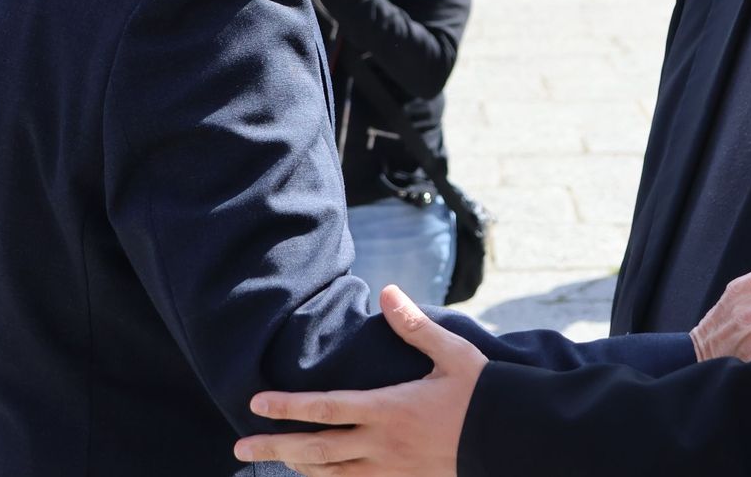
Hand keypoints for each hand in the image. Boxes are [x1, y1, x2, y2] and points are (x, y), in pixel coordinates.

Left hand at [235, 285, 482, 475]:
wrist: (511, 439)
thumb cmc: (481, 392)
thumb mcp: (452, 352)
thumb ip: (415, 326)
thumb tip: (388, 292)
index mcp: (389, 409)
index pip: (326, 408)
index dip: (288, 407)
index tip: (256, 403)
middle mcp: (383, 444)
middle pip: (316, 450)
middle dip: (275, 448)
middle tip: (239, 449)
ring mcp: (391, 469)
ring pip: (332, 474)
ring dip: (298, 468)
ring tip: (274, 461)